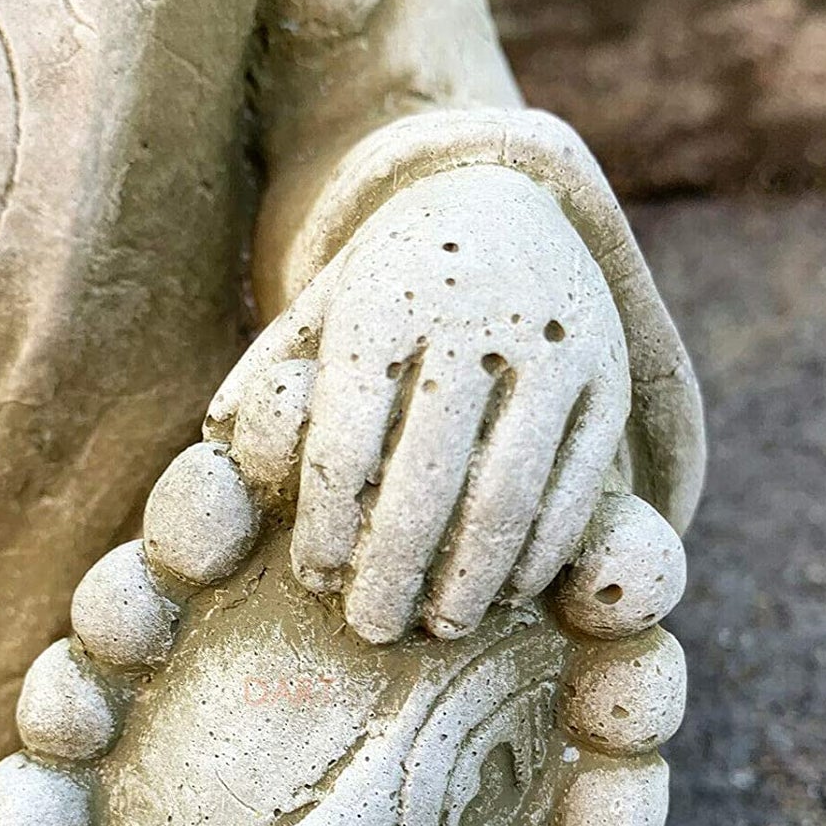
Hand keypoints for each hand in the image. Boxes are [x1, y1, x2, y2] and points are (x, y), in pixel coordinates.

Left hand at [210, 164, 629, 642]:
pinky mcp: (609, 377)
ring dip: (472, 575)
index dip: (327, 523)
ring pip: (509, 489)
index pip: (345, 440)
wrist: (507, 195)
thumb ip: (273, 366)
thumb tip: (217, 434)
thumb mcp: (324, 299)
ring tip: (442, 626)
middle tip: (373, 631)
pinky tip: (508, 590)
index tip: (316, 579)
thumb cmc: (392, 277)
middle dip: (395, 568)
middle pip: (427, 477)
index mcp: (385, 300)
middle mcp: (474, 318)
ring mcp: (554, 346)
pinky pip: (578, 482)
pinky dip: (543, 547)